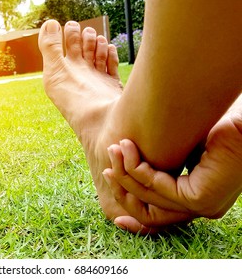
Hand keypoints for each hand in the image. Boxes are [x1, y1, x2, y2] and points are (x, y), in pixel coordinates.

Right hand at [103, 112, 241, 230]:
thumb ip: (161, 163)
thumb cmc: (216, 126)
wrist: (241, 119)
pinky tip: (128, 150)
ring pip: (148, 197)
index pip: (156, 213)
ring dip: (125, 173)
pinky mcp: (201, 199)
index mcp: (197, 199)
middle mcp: (199, 208)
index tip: (110, 188)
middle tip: (105, 167)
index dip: (129, 205)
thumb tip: (133, 163)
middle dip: (121, 189)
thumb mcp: (180, 149)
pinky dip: (137, 169)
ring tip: (114, 149)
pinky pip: (157, 187)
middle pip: (147, 211)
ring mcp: (202, 207)